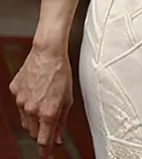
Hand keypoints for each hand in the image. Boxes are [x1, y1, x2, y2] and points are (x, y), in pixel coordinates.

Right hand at [9, 44, 72, 158]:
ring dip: (33, 118)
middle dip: (41, 132)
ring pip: (25, 119)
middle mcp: (32, 109)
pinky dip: (27, 101)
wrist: (48, 51)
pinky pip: (20, 103)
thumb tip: (57, 137)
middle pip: (33, 132)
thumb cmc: (61, 71)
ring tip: (44, 102)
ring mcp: (21, 100)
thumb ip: (61, 121)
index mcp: (48, 112)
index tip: (47, 155)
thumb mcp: (67, 98)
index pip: (44, 141)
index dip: (45, 151)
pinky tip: (35, 90)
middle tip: (49, 124)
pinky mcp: (15, 91)